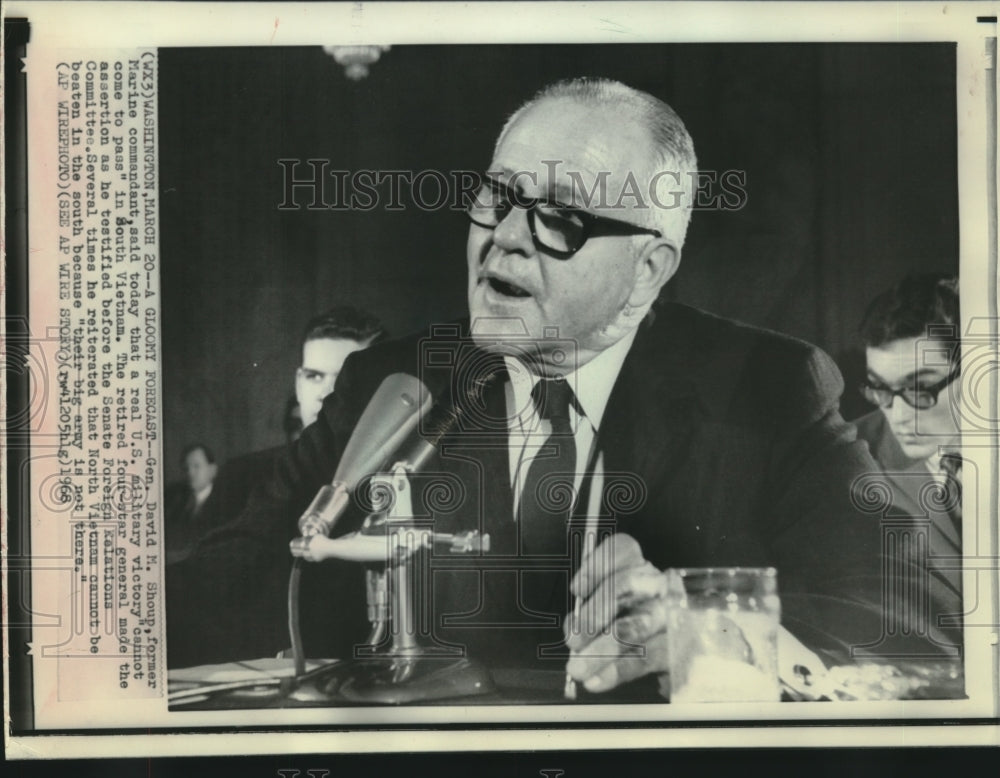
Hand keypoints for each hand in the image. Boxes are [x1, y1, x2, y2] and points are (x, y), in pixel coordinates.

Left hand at [563, 533, 669, 692]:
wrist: (680, 651)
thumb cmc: (635, 623)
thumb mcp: (613, 610)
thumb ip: (592, 611)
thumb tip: (573, 628)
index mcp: (640, 568)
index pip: (623, 550)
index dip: (597, 566)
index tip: (577, 589)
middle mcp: (658, 586)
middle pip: (625, 587)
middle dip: (593, 614)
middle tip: (573, 640)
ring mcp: (671, 615)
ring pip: (634, 626)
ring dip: (600, 650)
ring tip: (579, 667)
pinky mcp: (678, 647)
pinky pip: (646, 658)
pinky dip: (617, 671)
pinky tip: (597, 680)